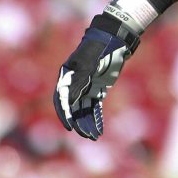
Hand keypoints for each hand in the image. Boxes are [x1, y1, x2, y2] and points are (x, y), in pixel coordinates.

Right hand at [53, 13, 139, 139]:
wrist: (115, 40)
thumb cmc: (100, 49)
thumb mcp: (90, 65)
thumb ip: (79, 82)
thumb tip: (69, 102)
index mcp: (67, 76)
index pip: (62, 99)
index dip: (65, 114)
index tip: (70, 127)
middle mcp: (73, 83)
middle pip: (72, 108)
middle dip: (79, 122)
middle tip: (86, 135)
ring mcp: (85, 87)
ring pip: (83, 110)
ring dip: (87, 123)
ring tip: (93, 136)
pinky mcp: (96, 89)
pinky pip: (93, 107)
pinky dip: (95, 118)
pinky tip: (98, 130)